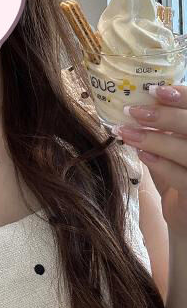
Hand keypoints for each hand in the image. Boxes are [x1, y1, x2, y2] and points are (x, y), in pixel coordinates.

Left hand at [112, 85, 186, 237]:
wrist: (186, 218)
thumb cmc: (180, 173)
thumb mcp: (174, 145)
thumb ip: (164, 126)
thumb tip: (136, 101)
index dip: (184, 95)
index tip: (155, 90)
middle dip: (165, 116)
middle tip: (133, 111)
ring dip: (155, 140)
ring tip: (127, 132)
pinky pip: (184, 178)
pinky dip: (161, 164)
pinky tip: (142, 154)